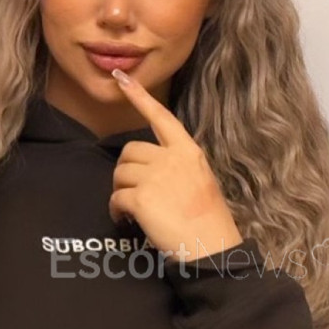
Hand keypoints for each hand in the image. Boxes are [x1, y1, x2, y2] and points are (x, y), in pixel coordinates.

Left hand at [108, 69, 243, 262]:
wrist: (212, 248)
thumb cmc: (209, 222)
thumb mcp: (201, 182)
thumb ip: (178, 167)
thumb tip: (150, 169)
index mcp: (188, 152)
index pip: (161, 117)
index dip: (139, 97)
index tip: (122, 79)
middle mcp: (172, 159)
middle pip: (130, 151)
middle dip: (126, 171)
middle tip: (134, 193)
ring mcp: (156, 177)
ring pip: (120, 174)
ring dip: (120, 192)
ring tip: (132, 211)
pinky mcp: (141, 198)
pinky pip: (115, 197)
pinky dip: (116, 210)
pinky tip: (126, 220)